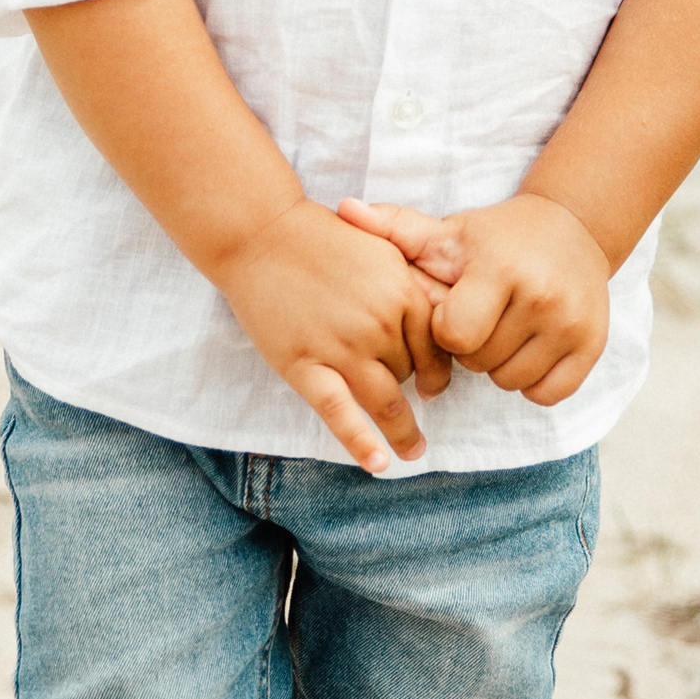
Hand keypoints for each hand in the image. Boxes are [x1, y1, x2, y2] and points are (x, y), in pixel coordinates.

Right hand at [211, 201, 452, 474]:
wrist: (261, 234)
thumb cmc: (321, 238)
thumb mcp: (380, 250)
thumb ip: (409, 285)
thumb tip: (437, 319)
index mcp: (402, 292)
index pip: (436, 347)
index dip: (437, 369)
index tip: (433, 385)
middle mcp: (379, 324)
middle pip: (408, 372)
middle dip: (407, 384)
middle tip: (410, 400)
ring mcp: (341, 347)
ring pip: (385, 401)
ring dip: (404, 431)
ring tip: (415, 452)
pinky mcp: (305, 366)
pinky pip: (340, 414)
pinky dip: (361, 442)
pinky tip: (379, 464)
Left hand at [339, 192, 611, 409]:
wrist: (573, 228)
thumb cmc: (496, 238)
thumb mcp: (447, 231)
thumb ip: (394, 228)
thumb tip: (343, 208)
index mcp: (499, 269)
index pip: (453, 336)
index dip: (445, 330)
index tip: (454, 308)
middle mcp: (541, 297)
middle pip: (481, 363)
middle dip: (472, 349)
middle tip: (483, 316)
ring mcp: (571, 324)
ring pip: (511, 382)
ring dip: (500, 366)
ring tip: (505, 329)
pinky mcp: (593, 346)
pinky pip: (547, 394)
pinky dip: (532, 381)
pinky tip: (528, 348)